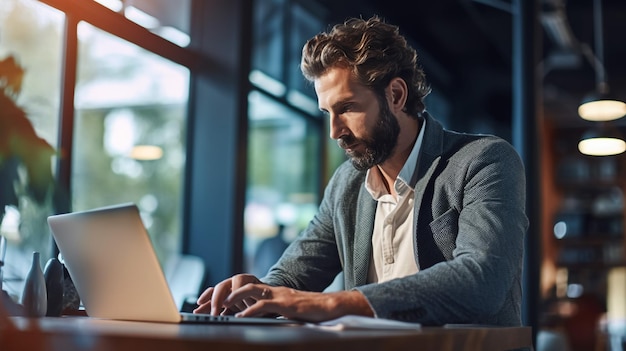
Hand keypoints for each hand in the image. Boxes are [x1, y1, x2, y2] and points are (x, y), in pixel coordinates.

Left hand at [193, 273, 373, 322]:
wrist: (330, 307)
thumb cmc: (310, 310)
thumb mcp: (286, 310)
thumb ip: (271, 310)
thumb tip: (254, 317)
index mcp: (271, 291)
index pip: (243, 287)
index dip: (224, 292)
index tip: (206, 301)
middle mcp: (272, 289)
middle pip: (242, 284)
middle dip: (223, 292)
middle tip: (207, 303)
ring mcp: (279, 294)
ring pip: (250, 289)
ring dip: (233, 297)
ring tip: (219, 305)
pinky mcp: (286, 304)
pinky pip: (264, 305)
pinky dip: (250, 310)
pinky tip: (241, 317)